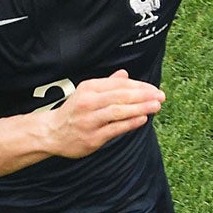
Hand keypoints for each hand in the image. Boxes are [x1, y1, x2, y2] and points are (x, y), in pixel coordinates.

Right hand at [38, 70, 164, 158]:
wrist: (51, 133)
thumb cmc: (74, 112)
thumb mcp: (87, 93)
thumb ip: (108, 85)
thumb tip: (125, 74)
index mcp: (89, 88)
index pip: (119, 85)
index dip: (139, 86)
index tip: (154, 89)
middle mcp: (88, 102)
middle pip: (120, 96)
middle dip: (143, 95)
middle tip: (161, 96)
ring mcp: (90, 120)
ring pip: (118, 111)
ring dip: (140, 108)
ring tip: (156, 105)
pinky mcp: (92, 137)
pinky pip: (114, 129)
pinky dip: (129, 123)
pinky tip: (143, 119)